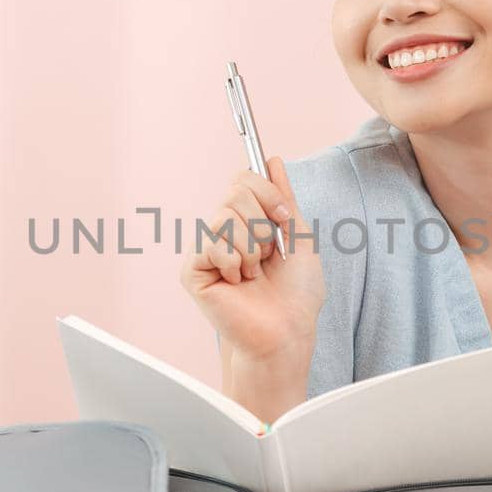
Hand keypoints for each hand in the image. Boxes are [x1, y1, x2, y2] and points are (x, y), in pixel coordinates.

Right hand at [180, 156, 324, 362]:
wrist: (287, 331)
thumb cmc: (296, 294)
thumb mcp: (299, 236)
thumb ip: (284, 198)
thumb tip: (272, 161)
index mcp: (247, 221)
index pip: (243, 178)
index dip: (267, 192)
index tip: (283, 218)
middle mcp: (222, 231)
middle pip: (234, 190)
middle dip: (262, 224)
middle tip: (267, 256)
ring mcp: (205, 250)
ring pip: (224, 217)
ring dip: (251, 248)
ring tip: (252, 274)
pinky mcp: (192, 270)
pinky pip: (211, 243)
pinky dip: (233, 263)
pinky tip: (236, 284)